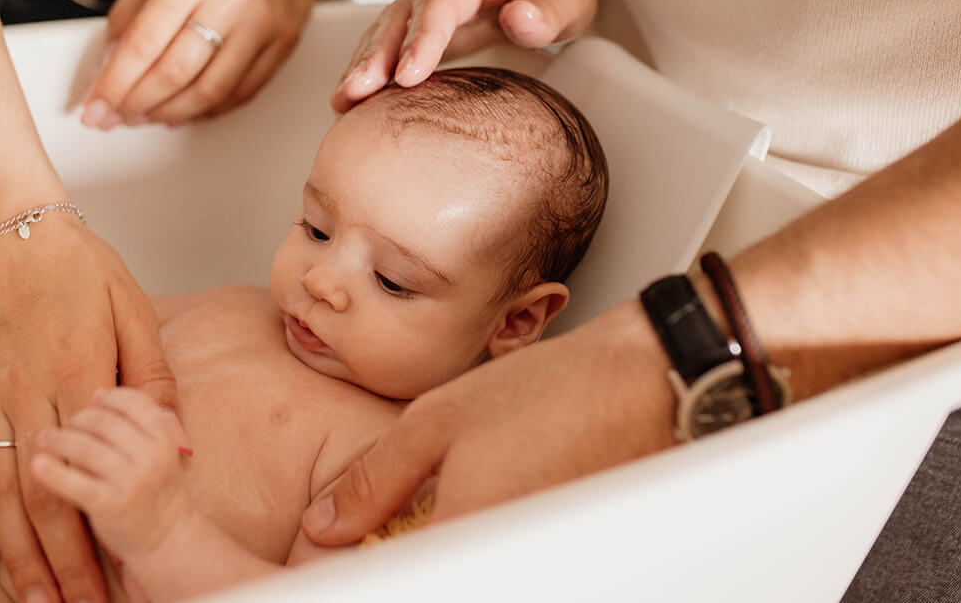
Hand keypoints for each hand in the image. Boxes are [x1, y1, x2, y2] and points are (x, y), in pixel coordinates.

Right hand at [0, 216, 176, 602]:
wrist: (12, 228)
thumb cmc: (79, 266)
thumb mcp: (135, 311)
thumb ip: (154, 382)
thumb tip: (180, 446)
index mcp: (78, 374)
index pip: (90, 473)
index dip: (100, 532)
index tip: (118, 575)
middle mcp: (27, 392)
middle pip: (41, 496)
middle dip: (62, 563)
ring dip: (15, 553)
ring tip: (34, 599)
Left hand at [31, 387, 194, 563]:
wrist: (167, 540)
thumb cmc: (155, 489)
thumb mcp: (158, 451)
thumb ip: (134, 422)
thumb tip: (97, 392)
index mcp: (164, 437)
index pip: (132, 402)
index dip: (108, 397)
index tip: (90, 399)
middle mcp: (151, 455)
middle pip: (104, 422)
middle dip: (78, 419)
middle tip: (61, 422)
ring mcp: (131, 480)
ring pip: (86, 447)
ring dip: (59, 440)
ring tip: (43, 438)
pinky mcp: (110, 506)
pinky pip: (75, 482)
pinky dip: (53, 472)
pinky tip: (37, 465)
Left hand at [81, 0, 318, 127]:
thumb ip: (128, 15)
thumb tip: (107, 70)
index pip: (143, 43)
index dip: (113, 84)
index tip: (95, 108)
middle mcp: (230, 0)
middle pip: (174, 73)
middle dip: (137, 104)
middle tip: (116, 116)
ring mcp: (262, 25)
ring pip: (209, 93)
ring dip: (169, 114)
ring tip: (146, 116)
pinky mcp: (283, 46)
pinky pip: (240, 94)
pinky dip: (205, 111)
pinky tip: (183, 110)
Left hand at [300, 303, 672, 544]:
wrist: (637, 382)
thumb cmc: (548, 392)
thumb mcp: (436, 420)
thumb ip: (373, 479)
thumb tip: (322, 526)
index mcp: (462, 536)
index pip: (396, 576)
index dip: (362, 566)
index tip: (338, 553)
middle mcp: (503, 560)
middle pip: (432, 573)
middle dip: (401, 556)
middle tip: (370, 532)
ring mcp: (532, 559)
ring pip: (461, 566)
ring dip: (435, 549)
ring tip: (412, 519)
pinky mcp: (549, 551)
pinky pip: (491, 554)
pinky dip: (470, 537)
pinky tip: (464, 505)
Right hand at [330, 0, 596, 111]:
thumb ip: (550, 9)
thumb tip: (517, 19)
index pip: (443, 1)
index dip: (422, 37)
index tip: (407, 76)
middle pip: (402, 15)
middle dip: (376, 55)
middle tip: (357, 93)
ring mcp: (426, 1)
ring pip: (386, 28)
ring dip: (363, 64)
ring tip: (343, 101)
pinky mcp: (419, 23)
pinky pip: (387, 42)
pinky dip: (367, 67)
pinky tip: (350, 99)